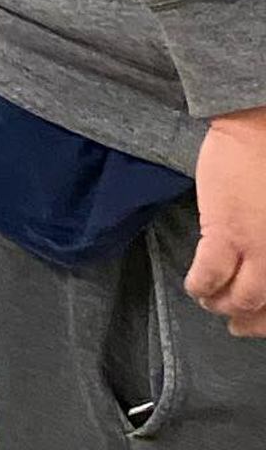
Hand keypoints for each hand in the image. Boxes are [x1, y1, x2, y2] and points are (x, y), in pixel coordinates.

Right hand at [187, 106, 265, 336]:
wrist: (258, 130)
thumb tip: (258, 264)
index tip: (256, 323)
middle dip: (250, 320)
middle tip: (234, 323)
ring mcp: (259, 249)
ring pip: (241, 298)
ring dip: (221, 304)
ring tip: (208, 299)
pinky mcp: (227, 233)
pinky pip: (211, 274)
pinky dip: (200, 285)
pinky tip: (194, 286)